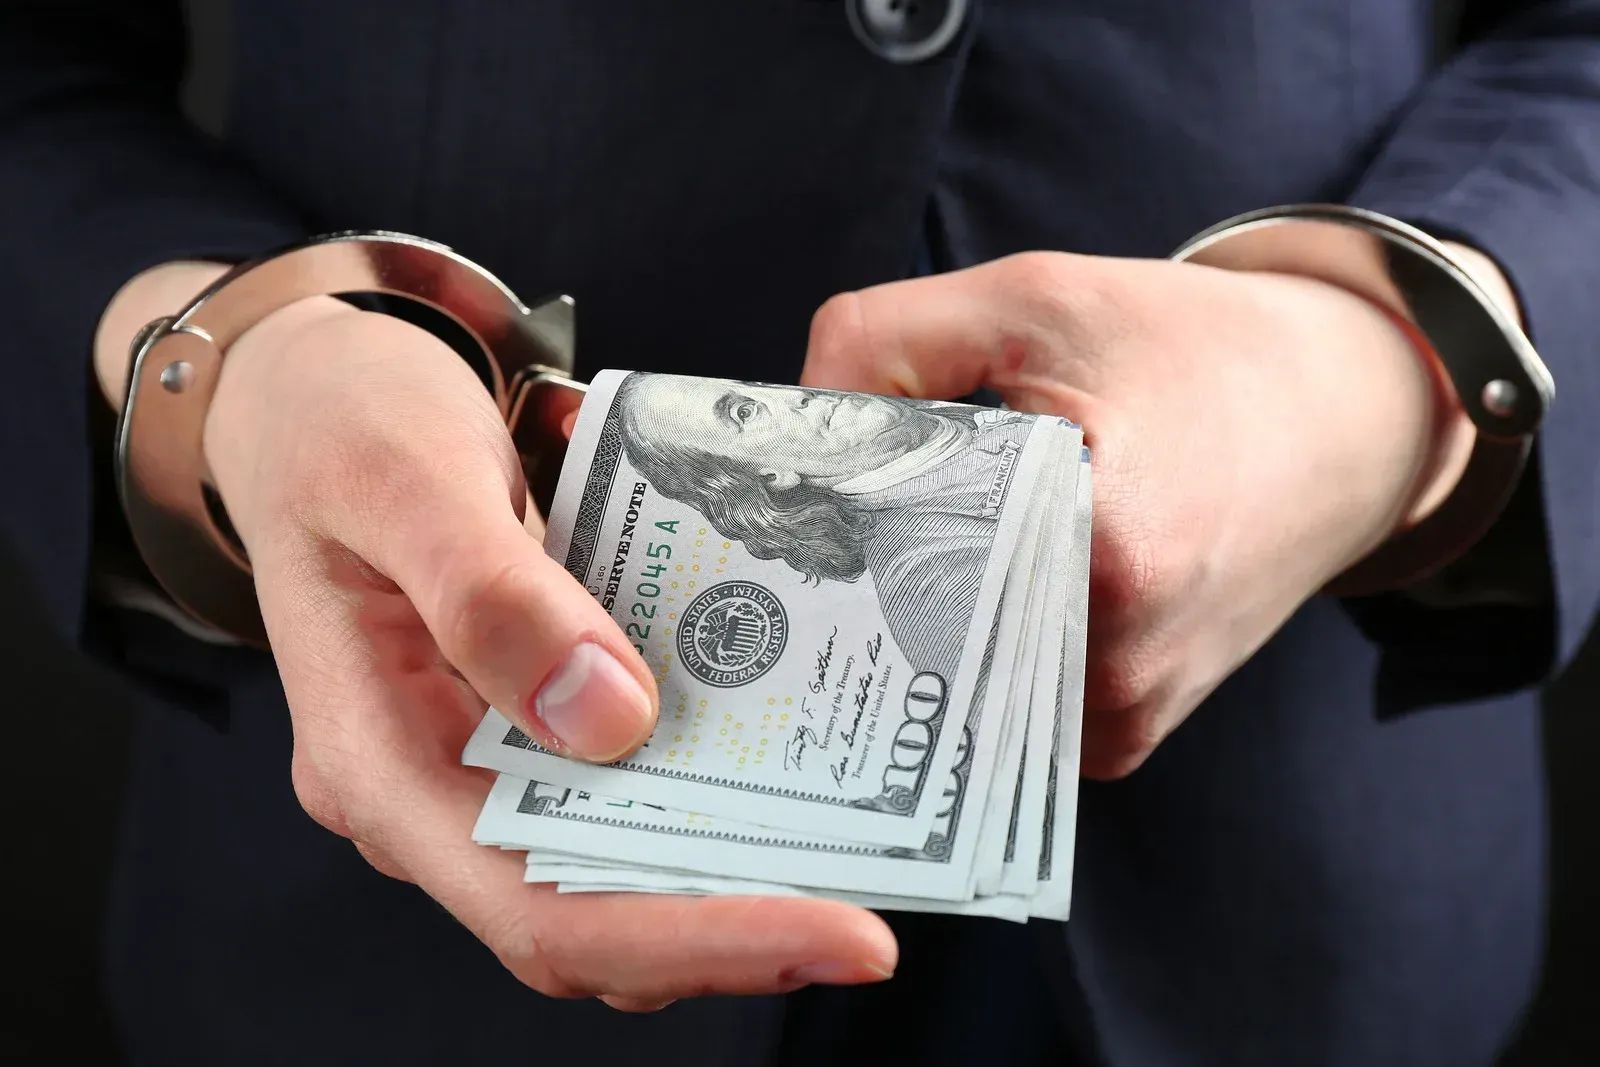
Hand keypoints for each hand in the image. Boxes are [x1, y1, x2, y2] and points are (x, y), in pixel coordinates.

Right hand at [98, 270, 896, 1008]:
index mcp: (375, 760)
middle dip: (737, 920)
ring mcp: (474, 765)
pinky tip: (793, 754)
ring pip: (612, 864)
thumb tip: (610, 723)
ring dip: (732, 865)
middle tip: (884, 904)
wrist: (306, 386)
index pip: (539, 909)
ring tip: (866, 837)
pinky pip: (619, 789)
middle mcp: (427, 793)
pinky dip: (704, 790)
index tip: (841, 935)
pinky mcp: (520, 724)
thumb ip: (490, 595)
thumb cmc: (337, 419)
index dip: (694, 940)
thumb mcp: (401, 477)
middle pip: (591, 912)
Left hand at [801, 251, 1477, 777]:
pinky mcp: (1127, 736)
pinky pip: (998, 701)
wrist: (1345, 419)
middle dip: (859, 570)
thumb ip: (886, 341)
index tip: (789, 493)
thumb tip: (789, 428)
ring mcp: (1123, 713)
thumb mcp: (1034, 299)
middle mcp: (1117, 656)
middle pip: (908, 630)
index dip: (829, 516)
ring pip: (947, 674)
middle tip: (829, 517)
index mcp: (1100, 540)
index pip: (890, 556)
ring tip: (922, 537)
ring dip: (915, 612)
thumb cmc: (1192, 350)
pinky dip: (972, 645)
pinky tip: (986, 580)